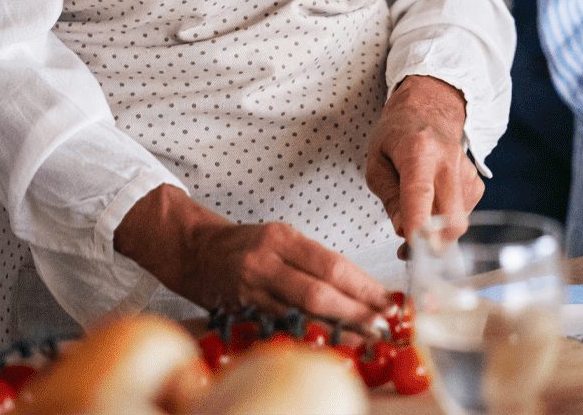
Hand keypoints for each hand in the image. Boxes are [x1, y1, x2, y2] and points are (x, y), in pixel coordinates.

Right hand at [114, 185, 388, 322]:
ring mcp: (251, 288)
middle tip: (384, 326)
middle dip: (357, 311)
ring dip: (337, 329)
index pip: (333, 264)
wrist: (194, 250)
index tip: (389, 300)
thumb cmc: (245, 245)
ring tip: (365, 339)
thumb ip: (314, 261)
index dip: (364, 286)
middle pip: (321, 291)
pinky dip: (306, 336)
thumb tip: (360, 288)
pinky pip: (278, 326)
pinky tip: (326, 345)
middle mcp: (267, 261)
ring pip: (301, 312)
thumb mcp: (281, 238)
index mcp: (284, 238)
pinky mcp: (240, 310)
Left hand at [366, 75, 482, 241]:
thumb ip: (389, 199)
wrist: (430, 109)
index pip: (420, 193)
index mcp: (418, 150)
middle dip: (432, 244)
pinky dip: (444, 220)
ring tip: (415, 219)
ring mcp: (467, 172)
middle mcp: (449, 160)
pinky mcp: (476, 184)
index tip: (412, 246)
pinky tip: (432, 203)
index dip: (417, 223)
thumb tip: (403, 231)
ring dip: (435, 233)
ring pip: (456, 222)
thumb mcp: (377, 163)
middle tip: (408, 251)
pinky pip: (460, 216)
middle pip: (451, 217)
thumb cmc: (397, 135)